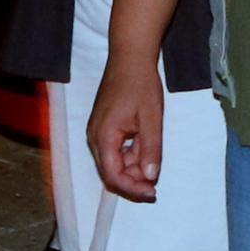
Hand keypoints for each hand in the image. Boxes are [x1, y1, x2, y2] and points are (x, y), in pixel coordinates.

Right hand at [89, 54, 167, 203]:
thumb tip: (149, 177)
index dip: (132, 188)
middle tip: (155, 183)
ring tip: (152, 158)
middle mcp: (94, 137)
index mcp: (104, 136)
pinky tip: (144, 147)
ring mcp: (97, 132)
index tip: (152, 192)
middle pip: (110, 172)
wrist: (130, 58)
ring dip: (132, 167)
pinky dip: (129, 154)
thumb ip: (150, 149)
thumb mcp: (151, 119)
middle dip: (132, 181)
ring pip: (113, 162)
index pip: (112, 175)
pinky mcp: (103, 127)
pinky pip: (114, 150)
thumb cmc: (140, 84)